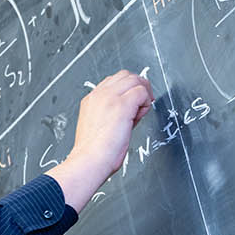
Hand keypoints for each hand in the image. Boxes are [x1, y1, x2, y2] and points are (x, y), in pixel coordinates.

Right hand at [45, 70, 154, 212]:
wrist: (90, 160)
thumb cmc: (94, 152)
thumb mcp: (98, 126)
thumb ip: (112, 115)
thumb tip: (132, 112)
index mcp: (92, 99)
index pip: (114, 81)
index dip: (127, 91)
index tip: (132, 107)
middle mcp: (99, 94)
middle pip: (126, 75)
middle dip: (138, 87)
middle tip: (142, 105)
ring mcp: (110, 97)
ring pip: (135, 80)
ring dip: (143, 94)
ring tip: (140, 113)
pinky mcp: (122, 105)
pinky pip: (142, 92)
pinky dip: (145, 103)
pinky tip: (139, 117)